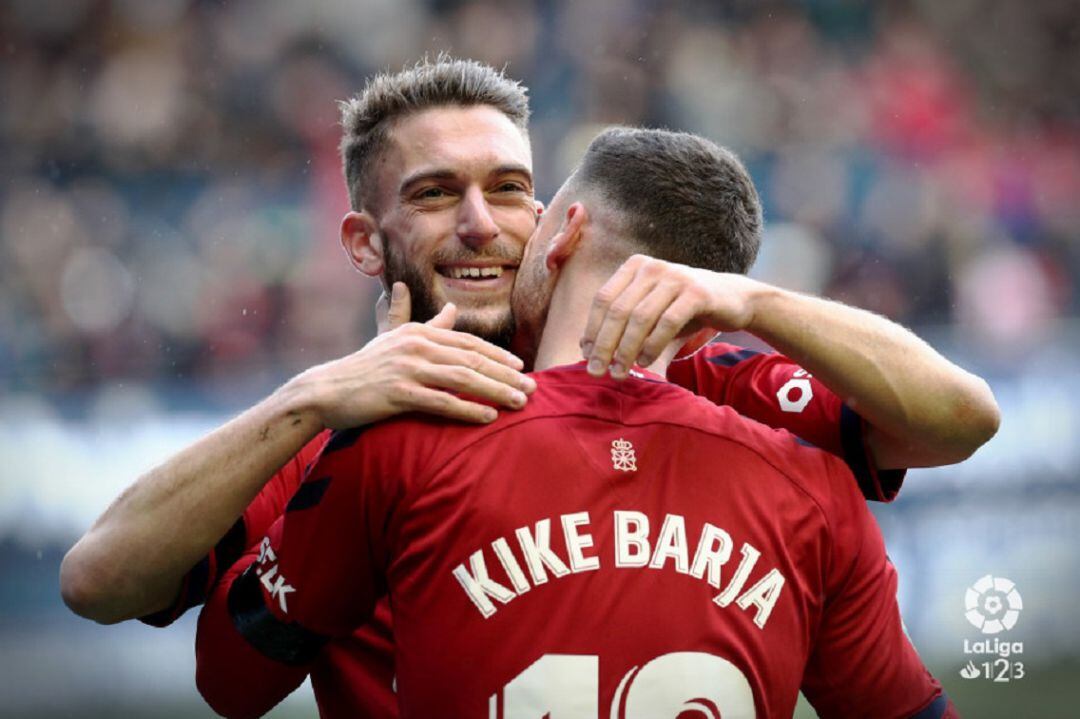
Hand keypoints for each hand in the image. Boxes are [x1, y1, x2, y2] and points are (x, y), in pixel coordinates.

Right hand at [292, 283, 535, 426]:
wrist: (327, 391)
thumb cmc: (365, 368)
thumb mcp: (396, 339)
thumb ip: (426, 324)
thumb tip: (451, 309)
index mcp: (419, 333)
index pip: (469, 343)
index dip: (498, 356)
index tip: (521, 368)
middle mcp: (417, 346)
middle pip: (472, 360)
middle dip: (506, 375)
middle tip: (532, 389)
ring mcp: (408, 369)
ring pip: (462, 379)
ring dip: (495, 391)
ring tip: (519, 403)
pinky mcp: (399, 393)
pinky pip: (441, 402)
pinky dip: (467, 409)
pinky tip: (488, 417)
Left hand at [581, 255, 761, 378]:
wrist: (733, 299)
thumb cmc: (683, 308)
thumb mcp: (649, 308)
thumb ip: (622, 321)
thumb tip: (587, 348)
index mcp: (634, 266)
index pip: (603, 299)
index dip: (592, 329)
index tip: (586, 357)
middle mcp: (652, 267)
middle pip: (618, 310)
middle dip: (605, 345)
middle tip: (597, 372)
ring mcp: (675, 277)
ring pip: (640, 318)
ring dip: (626, 350)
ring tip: (620, 372)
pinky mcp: (697, 293)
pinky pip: (667, 323)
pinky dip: (653, 346)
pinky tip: (646, 362)